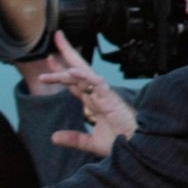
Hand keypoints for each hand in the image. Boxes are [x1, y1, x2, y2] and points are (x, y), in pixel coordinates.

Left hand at [42, 33, 137, 156]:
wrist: (137, 149)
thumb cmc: (122, 143)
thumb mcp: (91, 142)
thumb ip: (74, 138)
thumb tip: (54, 137)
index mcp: (95, 102)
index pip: (75, 83)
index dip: (62, 72)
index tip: (49, 62)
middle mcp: (99, 95)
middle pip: (80, 71)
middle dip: (67, 54)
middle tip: (56, 37)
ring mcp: (105, 95)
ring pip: (84, 75)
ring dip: (66, 67)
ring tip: (51, 57)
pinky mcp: (112, 99)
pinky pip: (97, 83)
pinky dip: (85, 76)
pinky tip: (72, 71)